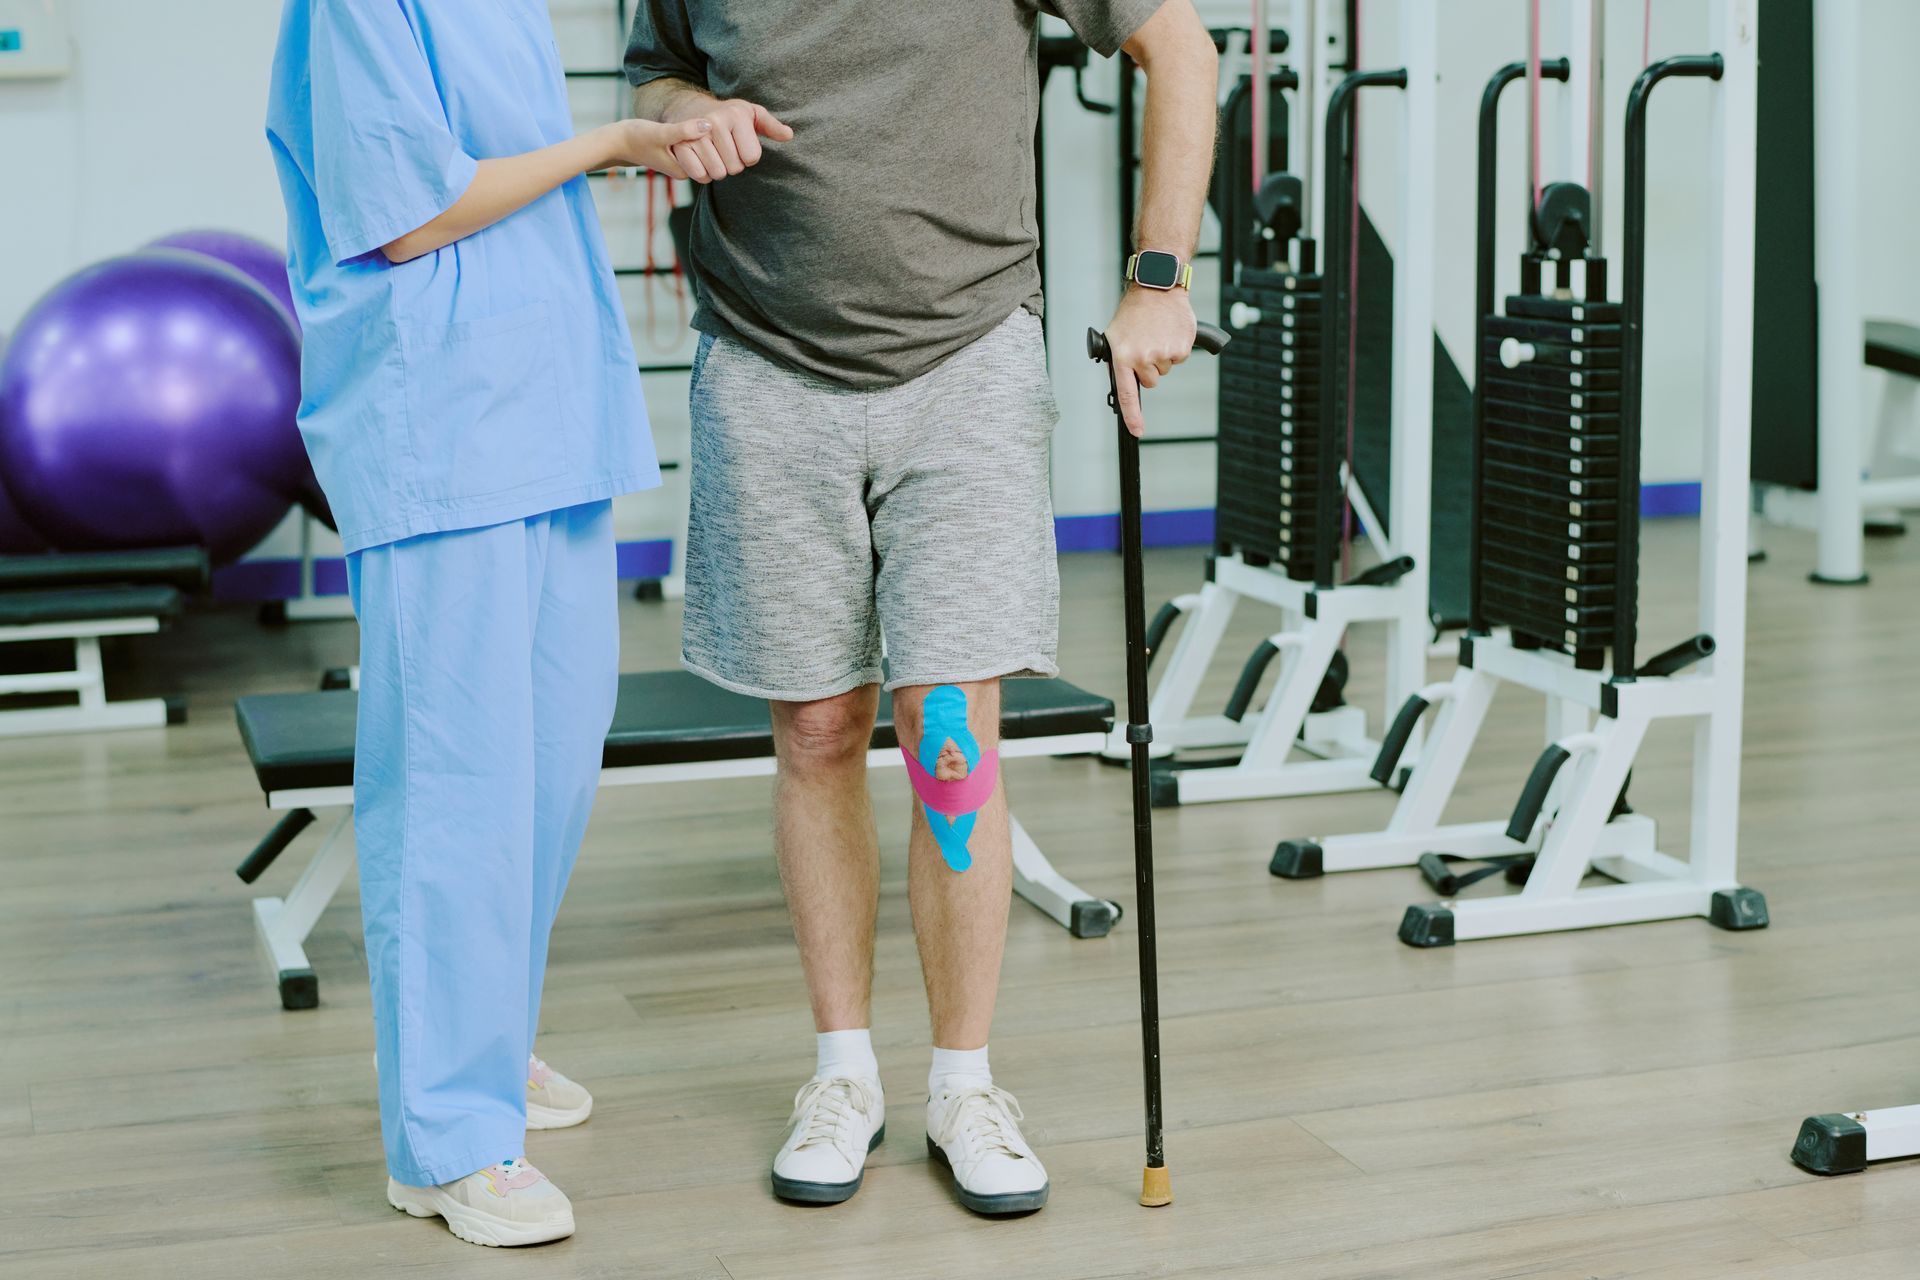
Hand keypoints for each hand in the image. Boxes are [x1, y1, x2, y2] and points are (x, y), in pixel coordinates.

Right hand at [600, 117, 712, 178]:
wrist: (619, 140)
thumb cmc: (637, 137)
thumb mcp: (661, 132)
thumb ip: (684, 130)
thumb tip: (708, 124)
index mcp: (685, 171)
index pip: (715, 166)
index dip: (720, 149)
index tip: (720, 130)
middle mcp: (686, 170)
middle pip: (714, 162)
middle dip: (717, 145)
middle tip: (718, 123)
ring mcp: (683, 162)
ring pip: (707, 154)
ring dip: (710, 139)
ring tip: (709, 121)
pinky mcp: (679, 153)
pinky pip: (698, 147)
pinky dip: (701, 136)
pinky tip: (700, 121)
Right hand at [661, 93, 794, 184]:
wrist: (690, 109)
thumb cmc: (728, 115)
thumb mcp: (751, 114)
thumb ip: (771, 126)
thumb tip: (789, 135)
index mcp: (736, 115)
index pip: (752, 157)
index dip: (748, 156)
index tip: (740, 143)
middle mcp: (714, 122)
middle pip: (734, 168)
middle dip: (733, 164)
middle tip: (725, 149)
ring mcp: (695, 135)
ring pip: (717, 173)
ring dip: (718, 170)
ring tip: (714, 154)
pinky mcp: (680, 147)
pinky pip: (699, 175)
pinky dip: (703, 174)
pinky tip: (702, 160)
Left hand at [1102, 285, 1197, 435]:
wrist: (1157, 288)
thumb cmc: (1134, 312)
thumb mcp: (1115, 335)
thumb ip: (1119, 361)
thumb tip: (1122, 384)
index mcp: (1123, 357)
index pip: (1128, 394)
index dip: (1132, 416)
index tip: (1137, 431)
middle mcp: (1143, 358)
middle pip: (1151, 381)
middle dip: (1149, 368)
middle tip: (1146, 344)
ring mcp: (1164, 353)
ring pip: (1165, 369)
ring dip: (1162, 355)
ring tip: (1156, 333)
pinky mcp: (1182, 348)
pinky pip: (1178, 358)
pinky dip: (1176, 347)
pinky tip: (1168, 331)